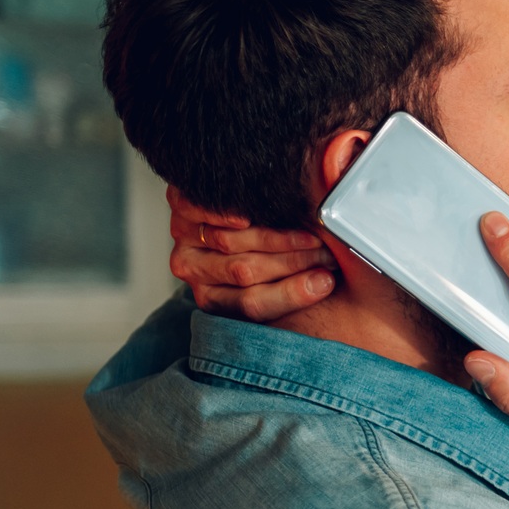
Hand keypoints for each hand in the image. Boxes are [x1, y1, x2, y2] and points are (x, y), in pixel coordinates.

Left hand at [167, 185, 336, 320]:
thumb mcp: (282, 271)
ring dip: (275, 240)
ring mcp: (185, 239)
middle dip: (292, 264)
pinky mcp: (180, 209)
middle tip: (328, 256)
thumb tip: (328, 282)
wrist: (235, 204)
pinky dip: (222, 215)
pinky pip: (196, 213)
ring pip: (229, 244)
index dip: (290, 294)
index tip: (326, 283)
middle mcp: (195, 271)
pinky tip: (246, 217)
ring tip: (311, 236)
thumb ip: (298, 279)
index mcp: (214, 297)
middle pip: (243, 272)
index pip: (250, 305)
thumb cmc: (268, 248)